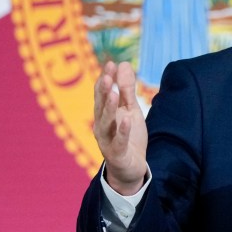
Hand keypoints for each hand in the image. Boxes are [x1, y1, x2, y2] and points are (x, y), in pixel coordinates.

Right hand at [93, 61, 147, 194]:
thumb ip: (127, 89)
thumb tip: (123, 64)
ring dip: (109, 108)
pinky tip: (127, 119)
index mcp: (104, 114)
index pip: (102, 94)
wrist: (131, 168)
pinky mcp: (117, 154)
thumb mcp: (131, 109)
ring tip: (113, 93)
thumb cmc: (128, 136)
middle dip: (103, 91)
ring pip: (106, 123)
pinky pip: (119, 141)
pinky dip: (122, 130)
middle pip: (100, 106)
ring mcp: (107, 140)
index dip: (106, 79)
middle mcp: (101, 126)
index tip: (111, 63)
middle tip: (107, 75)